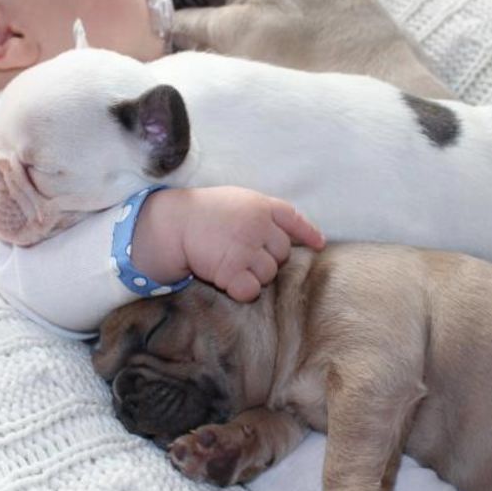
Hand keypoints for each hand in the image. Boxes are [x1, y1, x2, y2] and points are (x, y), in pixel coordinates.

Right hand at [132, 186, 325, 301]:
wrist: (173, 223)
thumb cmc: (203, 212)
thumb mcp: (237, 200)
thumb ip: (262, 212)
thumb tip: (291, 231)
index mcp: (261, 206)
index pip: (293, 219)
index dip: (307, 233)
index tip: (318, 244)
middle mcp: (259, 226)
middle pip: (282, 254)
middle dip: (267, 258)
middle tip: (241, 254)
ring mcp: (247, 248)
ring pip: (268, 274)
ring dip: (253, 274)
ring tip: (230, 262)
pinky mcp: (232, 270)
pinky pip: (251, 290)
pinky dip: (242, 290)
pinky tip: (227, 280)